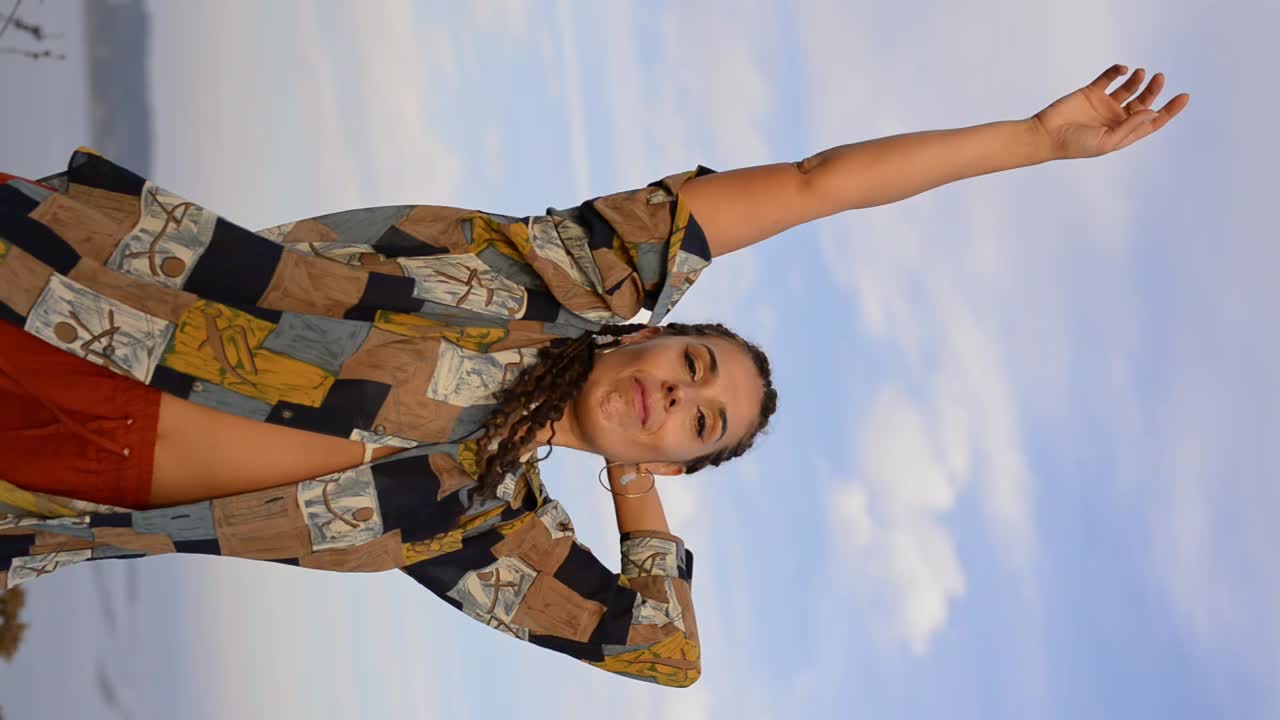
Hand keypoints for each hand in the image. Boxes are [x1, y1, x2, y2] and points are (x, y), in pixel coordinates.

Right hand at [1032, 64, 1189, 159]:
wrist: (1046, 135)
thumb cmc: (1076, 144)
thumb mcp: (1108, 141)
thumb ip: (1130, 127)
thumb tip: (1152, 111)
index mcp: (1123, 133)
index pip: (1152, 121)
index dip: (1169, 110)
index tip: (1184, 97)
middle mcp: (1116, 118)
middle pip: (1143, 102)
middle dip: (1154, 90)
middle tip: (1159, 78)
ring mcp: (1104, 105)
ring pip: (1129, 88)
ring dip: (1138, 80)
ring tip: (1141, 72)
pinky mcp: (1091, 92)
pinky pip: (1108, 78)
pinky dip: (1117, 71)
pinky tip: (1122, 69)